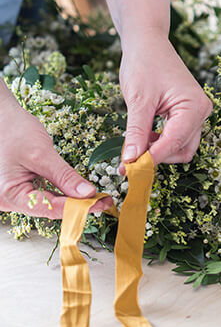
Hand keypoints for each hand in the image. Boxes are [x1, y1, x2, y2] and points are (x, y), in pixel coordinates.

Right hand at [0, 88, 112, 218]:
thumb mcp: (42, 154)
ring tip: (98, 199)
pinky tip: (81, 194)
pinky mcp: (24, 188)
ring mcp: (16, 195)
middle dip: (78, 206)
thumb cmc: (14, 131)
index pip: (49, 208)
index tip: (99, 204)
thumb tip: (88, 194)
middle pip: (50, 209)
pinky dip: (64, 194)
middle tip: (104, 202)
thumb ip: (65, 176)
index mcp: (9, 195)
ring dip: (74, 201)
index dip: (77, 208)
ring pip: (50, 203)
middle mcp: (10, 200)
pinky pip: (46, 195)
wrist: (1, 118)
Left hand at [118, 30, 212, 170]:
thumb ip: (136, 132)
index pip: (175, 143)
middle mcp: (201, 111)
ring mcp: (197, 112)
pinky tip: (144, 135)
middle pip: (183, 150)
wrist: (147, 42)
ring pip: (181, 146)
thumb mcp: (138, 100)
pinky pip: (178, 136)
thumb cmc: (144, 63)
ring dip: (159, 150)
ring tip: (136, 142)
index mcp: (194, 106)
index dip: (152, 158)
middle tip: (131, 159)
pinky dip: (161, 141)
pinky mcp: (188, 113)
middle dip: (158, 156)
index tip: (130, 169)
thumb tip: (130, 161)